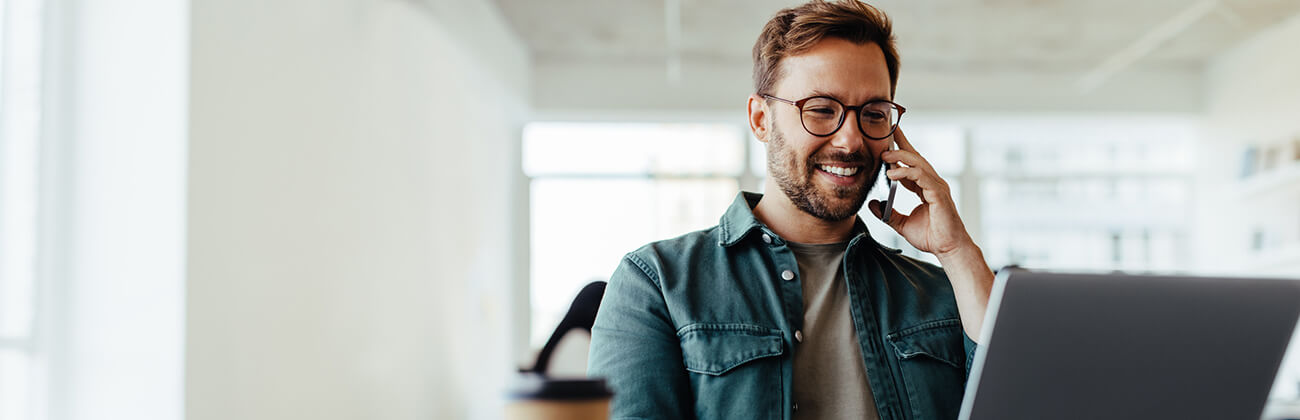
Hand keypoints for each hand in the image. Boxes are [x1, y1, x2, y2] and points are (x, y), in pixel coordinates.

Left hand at [868, 127, 974, 257]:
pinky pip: (921, 176)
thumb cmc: (932, 236)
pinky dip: (906, 172)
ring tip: (884, 155)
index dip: (900, 150)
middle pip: (916, 157)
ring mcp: (937, 186)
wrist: (948, 249)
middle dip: (901, 143)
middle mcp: (932, 183)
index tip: (887, 139)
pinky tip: (892, 173)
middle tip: (886, 134)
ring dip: (900, 156)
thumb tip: (872, 204)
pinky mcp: (938, 193)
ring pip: (918, 163)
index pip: (911, 164)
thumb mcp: (902, 224)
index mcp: (925, 187)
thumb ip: (888, 213)